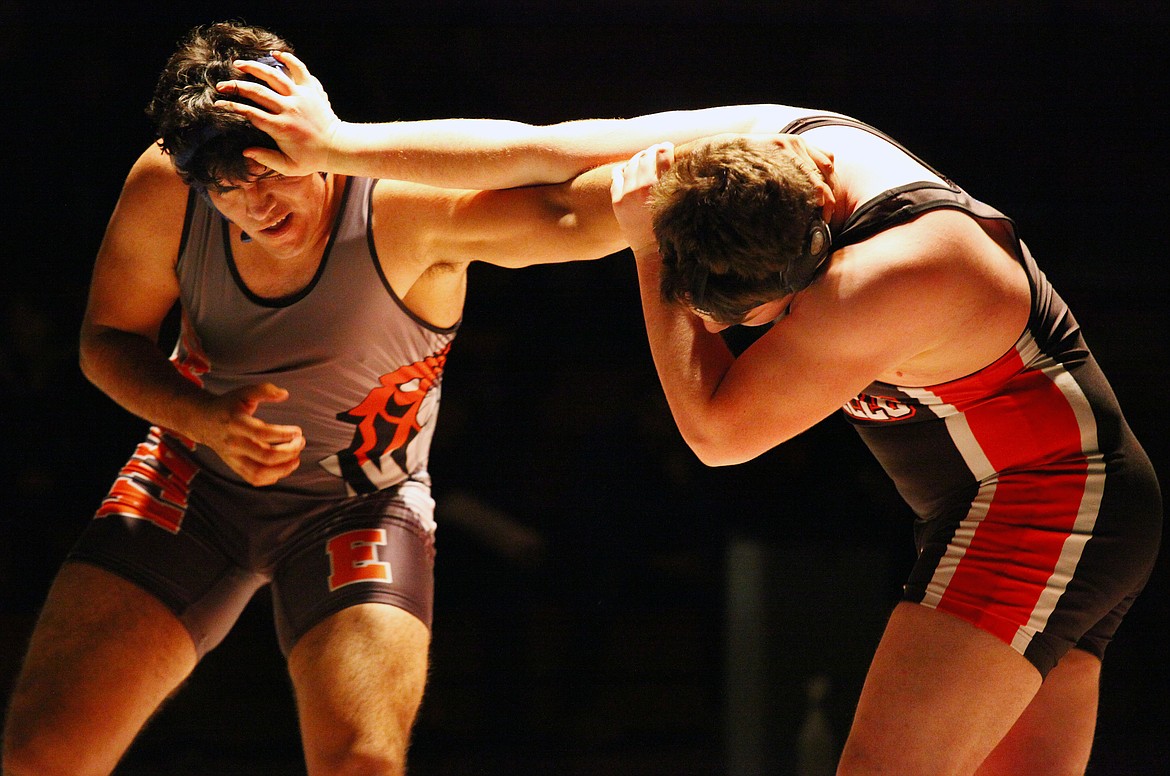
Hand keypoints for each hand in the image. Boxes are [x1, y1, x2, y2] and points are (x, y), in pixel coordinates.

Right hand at [194, 382, 305, 486]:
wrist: (203, 421)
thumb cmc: (228, 405)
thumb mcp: (244, 392)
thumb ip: (264, 390)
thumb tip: (284, 394)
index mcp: (236, 423)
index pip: (263, 434)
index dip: (284, 434)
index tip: (298, 431)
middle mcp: (234, 443)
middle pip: (266, 456)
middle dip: (289, 451)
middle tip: (300, 442)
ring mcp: (233, 457)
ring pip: (260, 472)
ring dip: (283, 469)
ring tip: (296, 459)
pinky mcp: (234, 466)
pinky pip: (254, 479)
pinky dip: (271, 477)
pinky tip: (283, 467)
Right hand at [213, 51, 340, 175]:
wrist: (338, 147)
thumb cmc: (312, 159)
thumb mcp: (288, 166)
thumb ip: (266, 158)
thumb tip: (245, 151)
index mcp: (280, 127)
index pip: (250, 113)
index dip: (232, 107)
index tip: (219, 104)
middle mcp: (289, 109)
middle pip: (257, 92)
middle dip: (236, 86)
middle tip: (221, 85)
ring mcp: (301, 96)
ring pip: (273, 76)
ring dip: (254, 67)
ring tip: (239, 64)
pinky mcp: (311, 89)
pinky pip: (299, 69)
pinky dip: (288, 59)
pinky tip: (275, 54)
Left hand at [610, 142, 673, 257]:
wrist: (651, 251)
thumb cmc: (672, 227)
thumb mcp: (679, 203)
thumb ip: (677, 182)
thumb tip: (679, 160)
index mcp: (662, 186)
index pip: (663, 153)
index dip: (666, 147)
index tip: (668, 148)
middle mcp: (643, 187)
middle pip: (646, 155)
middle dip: (652, 151)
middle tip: (656, 152)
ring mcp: (628, 194)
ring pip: (631, 163)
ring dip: (638, 159)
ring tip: (643, 160)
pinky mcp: (617, 201)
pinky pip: (617, 175)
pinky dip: (622, 169)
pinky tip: (627, 170)